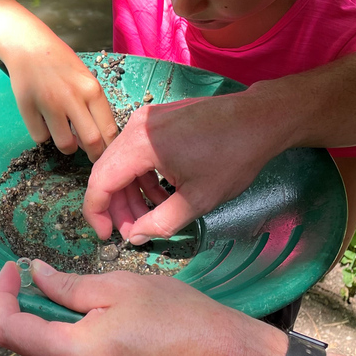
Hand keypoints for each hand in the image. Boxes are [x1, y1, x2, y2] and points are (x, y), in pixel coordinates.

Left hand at [0, 260, 286, 355]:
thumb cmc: (178, 318)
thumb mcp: (120, 287)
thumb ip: (68, 286)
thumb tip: (34, 275)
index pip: (9, 330)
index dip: (1, 295)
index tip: (10, 269)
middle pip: (26, 346)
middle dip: (26, 308)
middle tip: (40, 277)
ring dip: (48, 325)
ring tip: (76, 299)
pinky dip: (69, 341)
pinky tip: (93, 322)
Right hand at [5, 42, 117, 161]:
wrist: (28, 45)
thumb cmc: (61, 62)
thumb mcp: (86, 78)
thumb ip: (93, 105)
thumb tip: (99, 139)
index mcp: (92, 89)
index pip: (109, 129)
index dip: (110, 148)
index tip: (108, 154)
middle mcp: (72, 97)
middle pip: (91, 142)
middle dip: (95, 156)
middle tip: (92, 158)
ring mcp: (49, 104)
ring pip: (65, 144)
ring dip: (68, 147)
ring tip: (66, 136)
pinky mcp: (27, 108)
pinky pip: (40, 137)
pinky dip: (44, 135)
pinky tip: (44, 122)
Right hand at [83, 92, 291, 242]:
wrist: (259, 120)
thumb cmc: (233, 157)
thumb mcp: (198, 199)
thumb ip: (161, 223)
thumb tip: (135, 236)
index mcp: (141, 144)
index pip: (100, 182)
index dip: (97, 213)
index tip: (106, 235)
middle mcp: (136, 127)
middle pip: (107, 172)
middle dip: (116, 206)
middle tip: (132, 231)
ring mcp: (146, 120)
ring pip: (121, 163)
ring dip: (130, 193)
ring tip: (151, 216)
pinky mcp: (156, 120)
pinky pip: (135, 152)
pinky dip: (141, 176)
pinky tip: (162, 194)